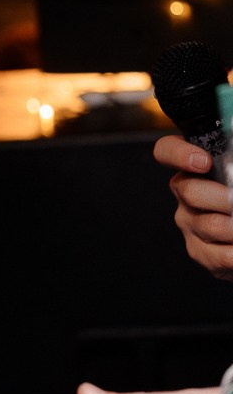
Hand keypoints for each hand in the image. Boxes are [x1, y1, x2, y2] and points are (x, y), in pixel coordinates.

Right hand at [153, 133, 232, 278]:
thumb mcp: (232, 169)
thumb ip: (230, 158)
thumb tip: (231, 137)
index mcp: (190, 165)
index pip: (166, 151)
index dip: (179, 154)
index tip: (204, 161)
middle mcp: (183, 192)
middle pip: (189, 191)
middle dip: (224, 198)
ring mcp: (188, 223)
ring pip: (209, 225)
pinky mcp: (199, 252)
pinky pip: (217, 256)